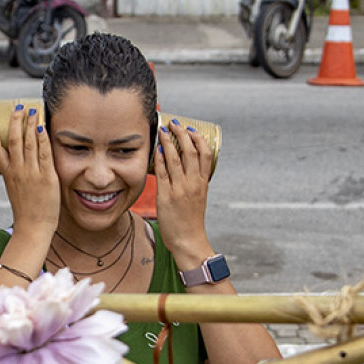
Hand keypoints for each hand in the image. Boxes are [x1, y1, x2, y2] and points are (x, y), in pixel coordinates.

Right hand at [0, 104, 59, 240]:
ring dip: (30, 124)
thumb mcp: (14, 190)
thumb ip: (16, 175)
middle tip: (18, 107)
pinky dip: (42, 139)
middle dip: (15, 121)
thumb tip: (18, 162)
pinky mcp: (46, 177)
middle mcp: (17, 171)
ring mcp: (31, 173)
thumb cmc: (26, 211)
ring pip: (28, 142)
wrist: (33, 228)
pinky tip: (42, 127)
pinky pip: (44, 153)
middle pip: (12, 140)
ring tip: (33, 110)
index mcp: (7, 174)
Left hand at [153, 118, 212, 264]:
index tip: (191, 129)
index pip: (205, 154)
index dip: (198, 138)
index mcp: (203, 183)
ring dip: (169, 141)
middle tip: (175, 123)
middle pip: (191, 151)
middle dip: (182, 133)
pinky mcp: (167, 196)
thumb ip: (194, 183)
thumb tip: (186, 169)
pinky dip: (160, 159)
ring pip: (176, 158)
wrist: (189, 240)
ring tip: (163, 130)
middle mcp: (193, 183)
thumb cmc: (191, 221)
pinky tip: (157, 149)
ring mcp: (180, 189)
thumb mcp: (199, 198)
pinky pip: (163, 172)